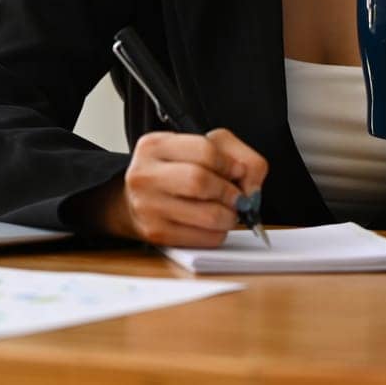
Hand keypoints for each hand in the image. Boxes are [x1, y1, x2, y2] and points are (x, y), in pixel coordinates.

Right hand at [118, 128, 267, 247]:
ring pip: (208, 215)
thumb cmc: (173, 172)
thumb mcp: (198, 147)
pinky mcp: (156, 234)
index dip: (229, 163)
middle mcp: (145, 175)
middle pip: (200, 182)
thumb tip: (250, 186)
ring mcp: (148, 206)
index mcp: (154, 146)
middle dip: (229, 192)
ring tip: (227, 210)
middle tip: (237, 196)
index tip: (238, 171)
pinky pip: (204, 238)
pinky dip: (218, 232)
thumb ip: (235, 154)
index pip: (203, 150)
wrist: (135, 201)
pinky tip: (213, 224)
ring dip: (229, 215)